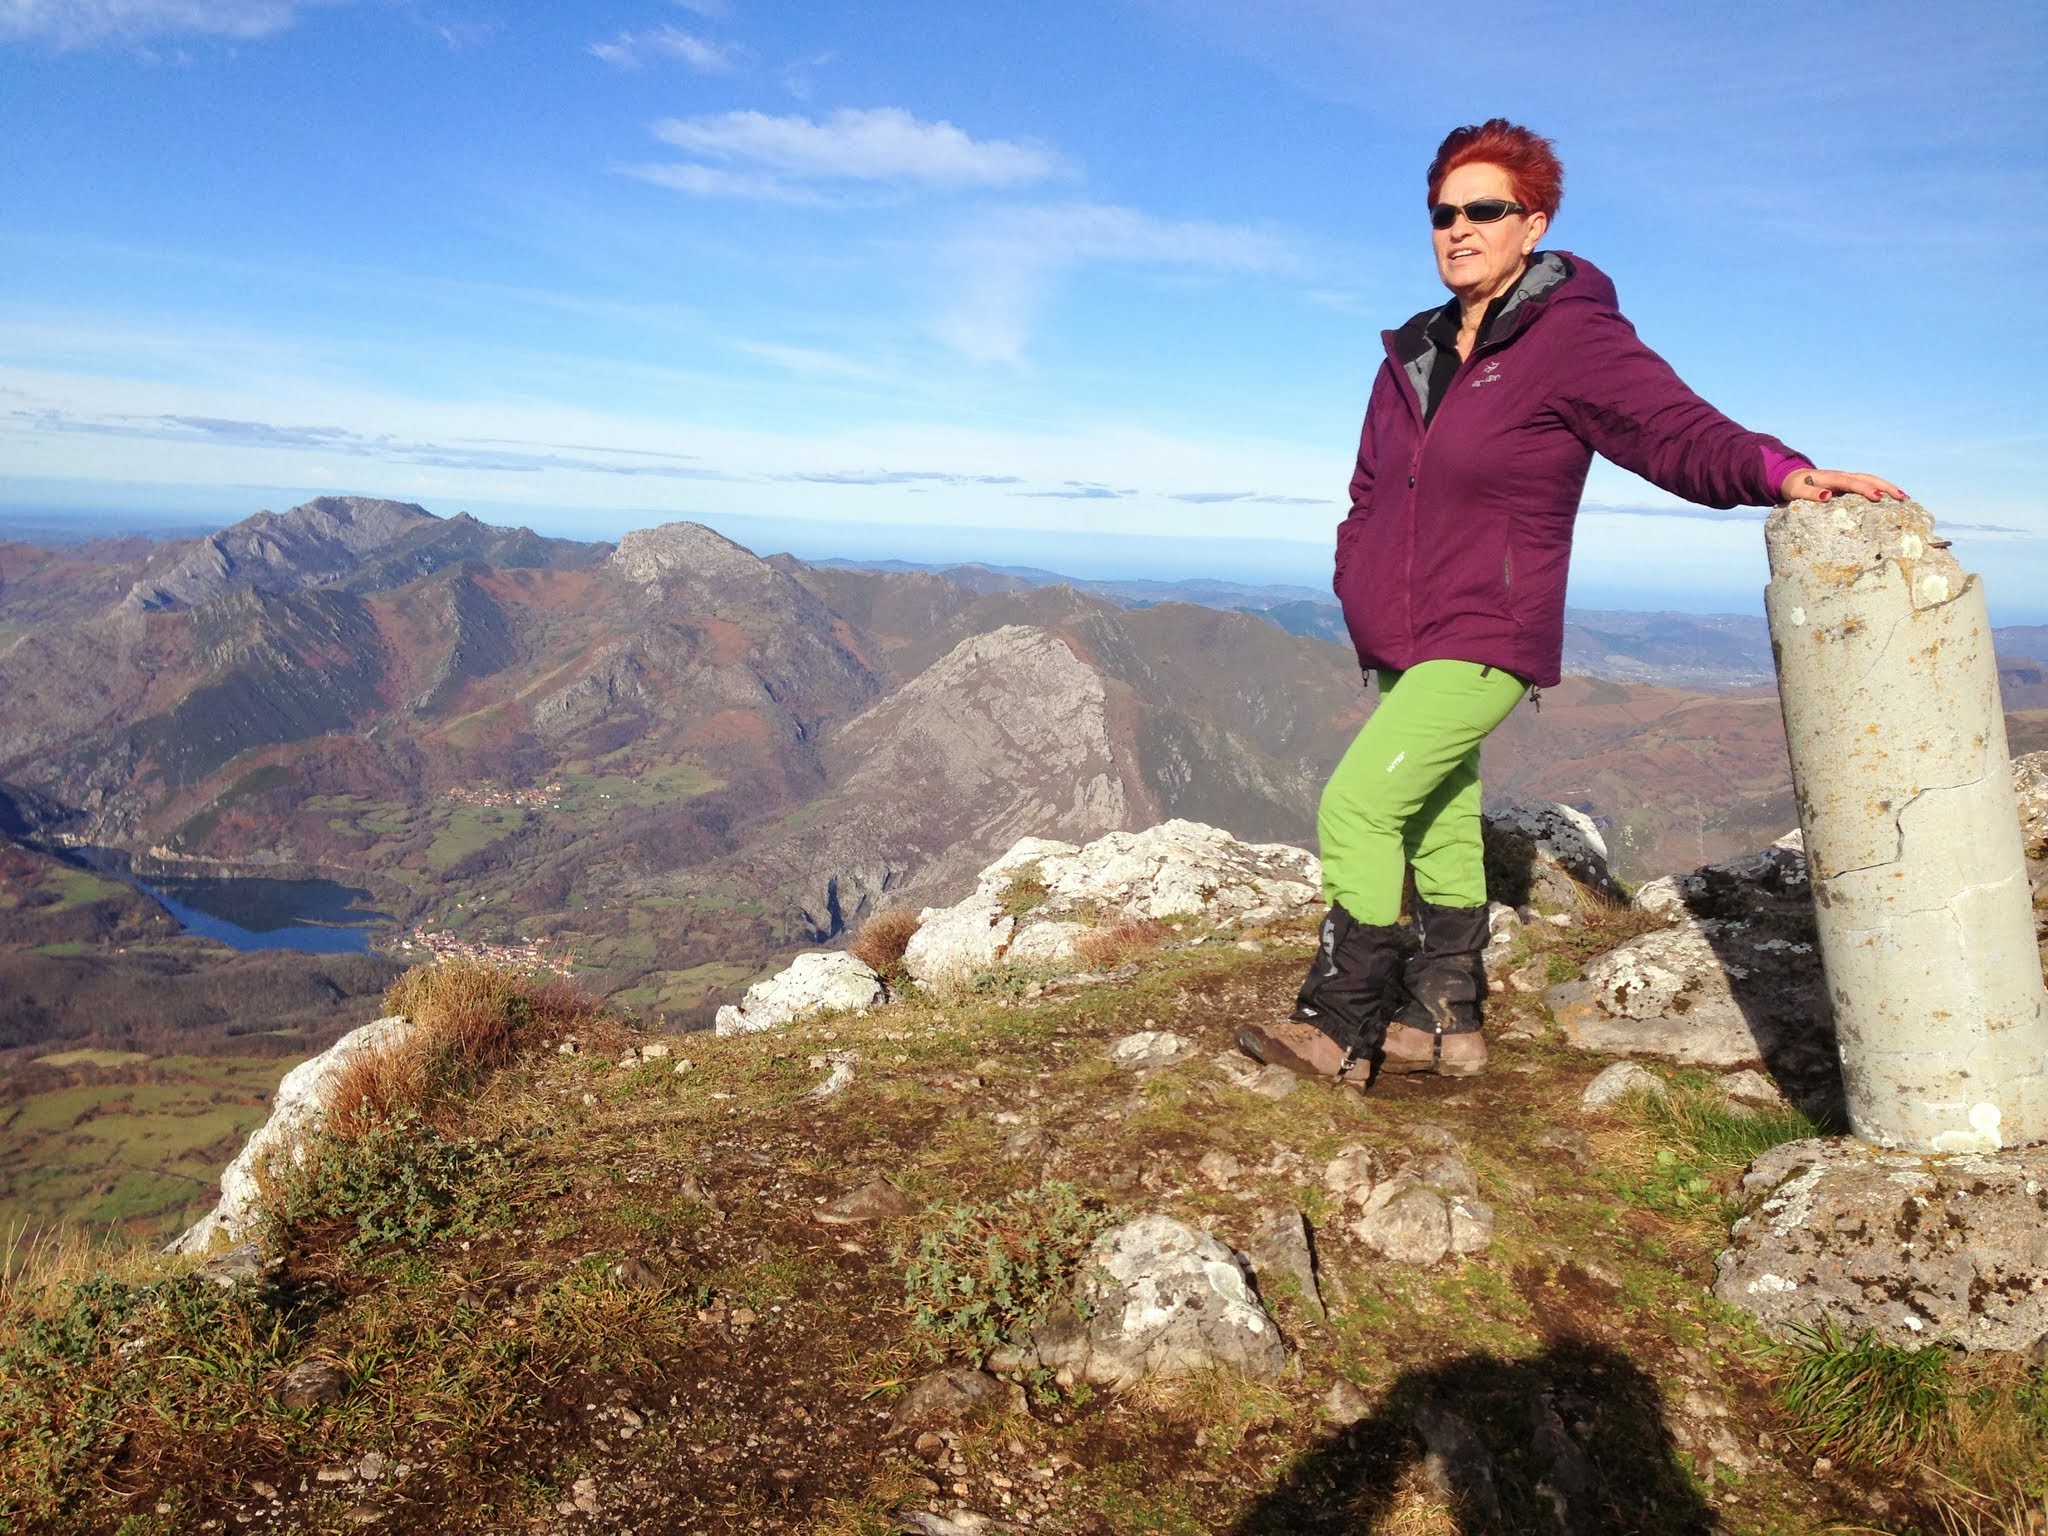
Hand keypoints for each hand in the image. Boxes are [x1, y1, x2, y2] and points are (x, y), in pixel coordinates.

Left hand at [1779, 467, 1906, 502]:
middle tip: (1902, 498)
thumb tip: (1827, 497)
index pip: (1852, 483)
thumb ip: (1810, 494)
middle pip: (1868, 479)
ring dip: (1887, 488)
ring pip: (1871, 480)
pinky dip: (1880, 490)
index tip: (1877, 498)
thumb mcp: (1797, 491)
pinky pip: (1867, 486)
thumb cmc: (1794, 487)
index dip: (1865, 489)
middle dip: (1886, 487)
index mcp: (1832, 478)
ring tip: (1903, 498)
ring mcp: (1847, 479)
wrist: (1793, 479)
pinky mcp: (1849, 485)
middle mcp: (1843, 476)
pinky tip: (1891, 501)